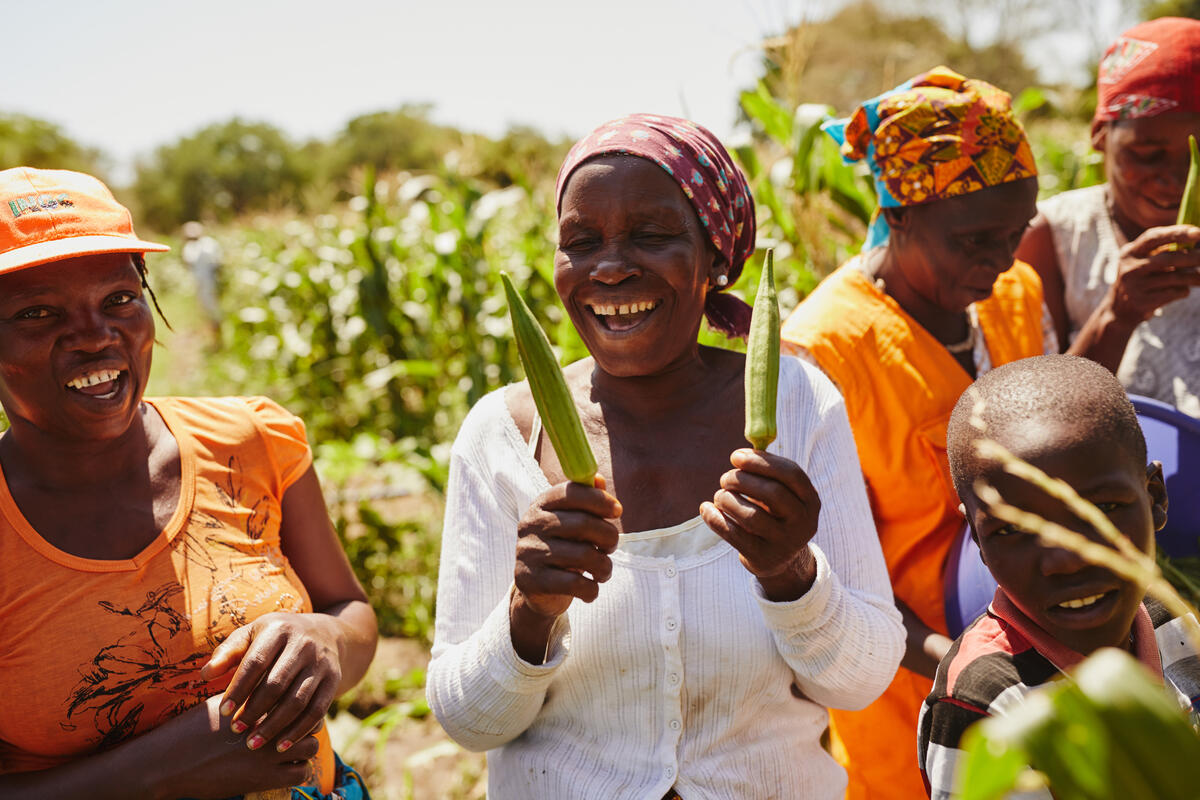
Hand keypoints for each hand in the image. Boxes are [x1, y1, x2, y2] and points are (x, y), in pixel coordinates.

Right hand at [152, 693, 319, 799]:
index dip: (299, 701)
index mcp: (258, 703)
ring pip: (311, 747)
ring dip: (305, 747)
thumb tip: (262, 679)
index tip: (294, 706)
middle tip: (297, 727)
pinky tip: (286, 767)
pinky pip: (300, 774)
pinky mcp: (264, 779)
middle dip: (307, 723)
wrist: (169, 762)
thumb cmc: (190, 729)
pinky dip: (299, 770)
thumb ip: (246, 691)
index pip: (296, 696)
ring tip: (293, 748)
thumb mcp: (220, 701)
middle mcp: (267, 725)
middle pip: (310, 719)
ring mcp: (267, 753)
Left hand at [199, 612, 341, 753]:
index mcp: (279, 630)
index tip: (223, 712)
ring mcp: (321, 663)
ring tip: (253, 743)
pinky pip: (317, 710)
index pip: (256, 662)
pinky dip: (299, 731)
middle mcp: (304, 644)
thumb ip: (228, 653)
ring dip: (274, 726)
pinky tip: (281, 746)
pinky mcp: (334, 680)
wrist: (324, 634)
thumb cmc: (276, 638)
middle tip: (236, 730)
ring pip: (297, 701)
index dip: (238, 689)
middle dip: (254, 711)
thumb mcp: (252, 635)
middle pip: (277, 684)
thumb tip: (205, 675)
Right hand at [513, 474, 621, 620]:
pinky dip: (592, 589)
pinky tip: (592, 590)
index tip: (618, 511)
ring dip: (604, 566)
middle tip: (611, 547)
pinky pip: (574, 584)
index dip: (600, 499)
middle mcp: (530, 525)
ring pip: (584, 555)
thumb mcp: (574, 522)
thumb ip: (587, 501)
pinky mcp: (530, 580)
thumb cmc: (563, 548)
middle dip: (608, 536)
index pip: (572, 492)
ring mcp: (528, 553)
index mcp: (541, 505)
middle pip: (583, 524)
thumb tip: (599, 480)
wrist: (537, 589)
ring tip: (604, 571)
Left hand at [700, 449, 819, 600]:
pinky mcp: (763, 558)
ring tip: (720, 495)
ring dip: (727, 499)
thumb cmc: (776, 515)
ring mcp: (784, 543)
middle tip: (725, 478)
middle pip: (772, 493)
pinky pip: (734, 535)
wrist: (782, 560)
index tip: (735, 456)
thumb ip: (767, 473)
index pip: (791, 473)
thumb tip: (741, 454)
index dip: (761, 461)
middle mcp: (803, 523)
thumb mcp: (782, 495)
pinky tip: (706, 508)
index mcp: (811, 500)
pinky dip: (715, 518)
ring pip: (751, 516)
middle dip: (742, 480)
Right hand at [1107, 225, 1199, 324]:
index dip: (1176, 233)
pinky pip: (1172, 293)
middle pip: (1167, 259)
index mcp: (1129, 252)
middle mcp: (1129, 268)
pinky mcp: (1142, 302)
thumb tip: (1196, 241)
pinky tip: (1184, 289)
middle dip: (1192, 257)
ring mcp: (1134, 286)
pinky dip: (1183, 290)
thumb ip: (1163, 250)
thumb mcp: (1143, 261)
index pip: (1153, 238)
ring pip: (1173, 278)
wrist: (1120, 308)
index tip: (1197, 233)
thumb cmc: (1142, 278)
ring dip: (1193, 276)